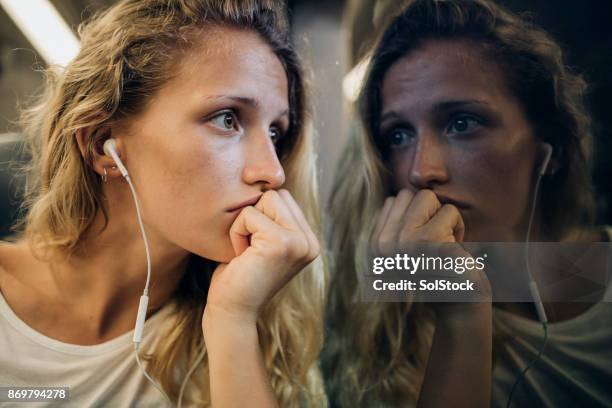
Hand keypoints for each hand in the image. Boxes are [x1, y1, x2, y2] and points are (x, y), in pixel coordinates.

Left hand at [204, 189, 318, 324]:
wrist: (231, 312)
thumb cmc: (239, 277)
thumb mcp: (263, 245)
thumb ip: (274, 221)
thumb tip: (268, 184)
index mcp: (309, 242)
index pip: (284, 198)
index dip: (260, 216)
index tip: (255, 248)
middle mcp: (310, 242)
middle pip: (277, 194)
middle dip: (254, 216)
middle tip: (249, 250)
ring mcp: (299, 242)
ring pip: (266, 199)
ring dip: (245, 223)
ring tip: (246, 253)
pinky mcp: (282, 243)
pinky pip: (249, 214)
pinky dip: (237, 232)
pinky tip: (241, 257)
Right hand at [371, 189, 490, 318]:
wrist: (458, 309)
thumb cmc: (436, 276)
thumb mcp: (406, 250)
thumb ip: (396, 225)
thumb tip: (399, 194)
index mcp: (375, 246)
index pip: (393, 200)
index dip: (415, 214)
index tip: (423, 241)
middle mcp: (385, 244)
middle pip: (409, 194)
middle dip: (429, 211)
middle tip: (437, 242)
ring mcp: (407, 244)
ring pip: (430, 197)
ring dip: (445, 218)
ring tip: (446, 245)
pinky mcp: (433, 244)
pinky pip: (450, 212)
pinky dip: (460, 228)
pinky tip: (459, 252)